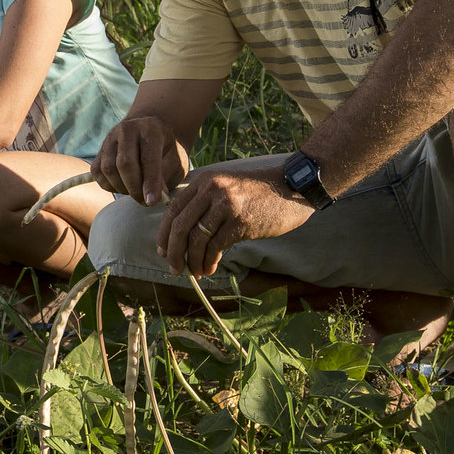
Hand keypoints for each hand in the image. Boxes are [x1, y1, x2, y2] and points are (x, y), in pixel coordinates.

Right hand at [91, 116, 190, 206]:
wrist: (148, 132)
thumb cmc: (165, 149)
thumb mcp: (175, 160)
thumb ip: (166, 177)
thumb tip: (152, 197)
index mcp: (150, 129)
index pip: (148, 159)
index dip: (150, 182)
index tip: (151, 201)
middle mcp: (127, 129)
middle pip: (125, 164)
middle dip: (134, 188)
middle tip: (145, 202)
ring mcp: (110, 138)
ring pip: (109, 169)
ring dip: (122, 188)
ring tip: (136, 192)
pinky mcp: (99, 150)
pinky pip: (98, 173)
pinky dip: (110, 185)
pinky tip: (124, 186)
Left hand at [157, 156, 317, 278]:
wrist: (291, 187)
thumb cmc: (258, 192)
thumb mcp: (226, 186)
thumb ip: (204, 201)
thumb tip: (181, 232)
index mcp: (204, 181)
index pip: (173, 209)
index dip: (164, 234)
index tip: (163, 251)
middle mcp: (211, 190)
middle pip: (180, 226)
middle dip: (174, 252)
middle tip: (174, 268)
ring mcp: (225, 205)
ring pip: (197, 240)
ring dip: (192, 261)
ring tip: (195, 273)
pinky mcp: (239, 222)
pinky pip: (215, 247)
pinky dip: (209, 262)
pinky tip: (209, 269)